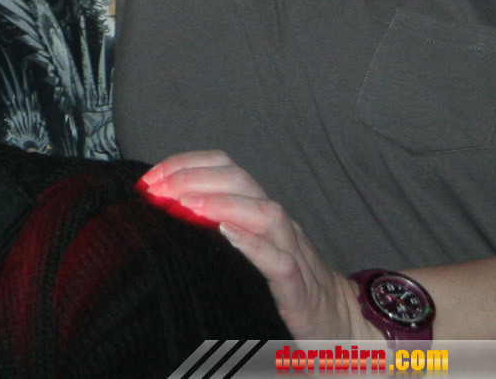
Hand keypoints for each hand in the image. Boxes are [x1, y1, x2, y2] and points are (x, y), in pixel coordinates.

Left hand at [141, 151, 373, 339]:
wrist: (345, 330)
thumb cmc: (285, 289)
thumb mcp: (247, 253)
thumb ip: (215, 231)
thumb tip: (162, 213)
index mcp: (260, 215)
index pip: (225, 169)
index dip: (186, 165)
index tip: (149, 178)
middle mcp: (279, 227)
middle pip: (241, 181)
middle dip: (194, 176)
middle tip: (157, 190)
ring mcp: (294, 256)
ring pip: (265, 213)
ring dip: (221, 203)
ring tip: (184, 204)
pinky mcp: (302, 293)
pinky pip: (281, 263)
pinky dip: (254, 245)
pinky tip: (227, 235)